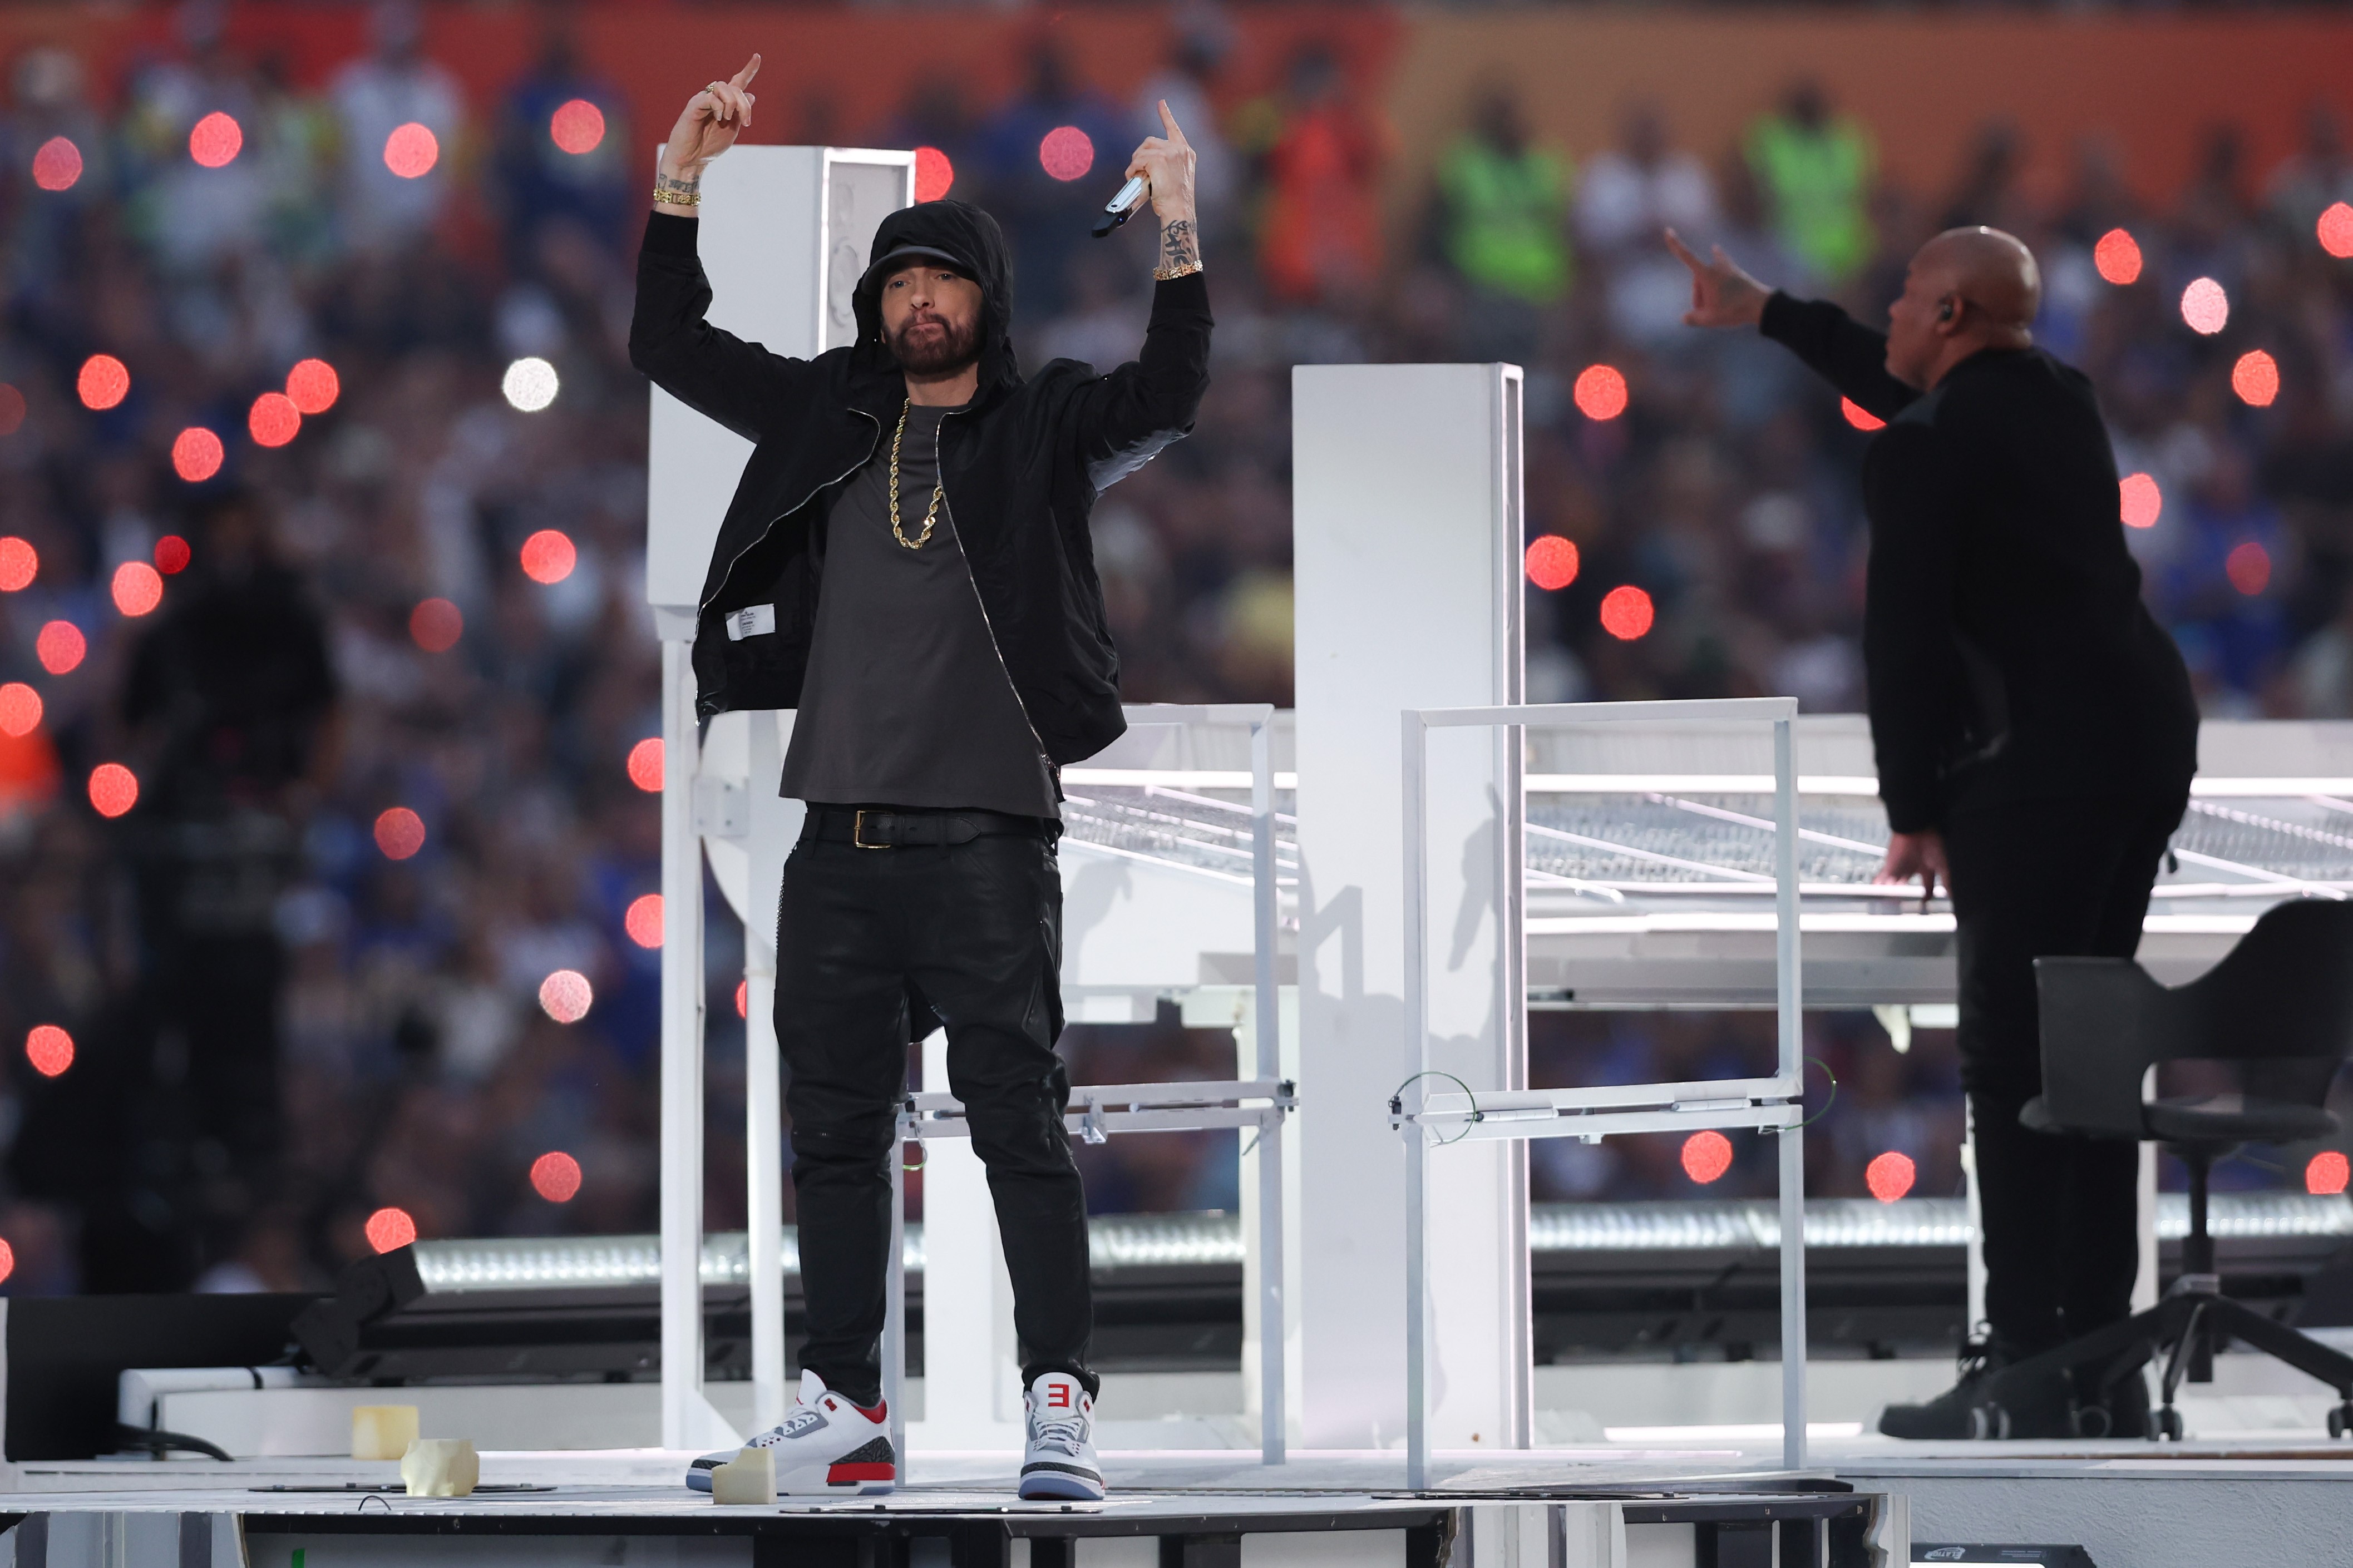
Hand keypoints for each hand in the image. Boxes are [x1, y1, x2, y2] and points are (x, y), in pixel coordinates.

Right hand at [660, 54, 760, 178]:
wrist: (691, 160)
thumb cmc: (709, 147)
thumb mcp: (732, 130)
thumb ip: (741, 113)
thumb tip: (752, 95)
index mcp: (725, 104)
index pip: (738, 82)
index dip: (748, 70)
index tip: (757, 57)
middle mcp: (714, 98)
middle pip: (735, 87)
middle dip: (745, 104)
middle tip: (746, 122)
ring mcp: (703, 100)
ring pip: (723, 87)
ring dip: (732, 104)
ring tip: (727, 119)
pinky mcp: (694, 105)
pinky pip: (710, 97)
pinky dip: (719, 107)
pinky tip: (718, 119)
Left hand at [1128, 99, 1197, 224]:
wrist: (1179, 210)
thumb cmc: (1175, 201)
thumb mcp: (1174, 178)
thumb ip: (1165, 166)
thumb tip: (1144, 166)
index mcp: (1186, 153)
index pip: (1174, 129)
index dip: (1166, 115)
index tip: (1161, 103)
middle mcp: (1180, 149)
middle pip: (1150, 141)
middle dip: (1141, 155)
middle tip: (1139, 171)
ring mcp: (1170, 152)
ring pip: (1143, 151)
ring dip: (1136, 164)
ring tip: (1138, 178)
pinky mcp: (1159, 159)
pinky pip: (1138, 160)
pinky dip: (1133, 169)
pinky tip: (1136, 178)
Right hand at [1665, 227, 1769, 329]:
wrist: (1761, 305)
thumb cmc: (1734, 310)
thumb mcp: (1710, 320)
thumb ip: (1693, 319)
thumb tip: (1685, 317)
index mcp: (1707, 274)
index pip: (1686, 256)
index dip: (1675, 244)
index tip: (1668, 231)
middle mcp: (1716, 267)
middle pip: (1697, 281)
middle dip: (1699, 296)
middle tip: (1709, 311)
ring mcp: (1727, 267)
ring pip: (1708, 280)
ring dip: (1708, 292)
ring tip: (1720, 304)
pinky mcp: (1734, 271)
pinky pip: (1721, 264)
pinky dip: (1716, 260)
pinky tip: (1715, 248)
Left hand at [1875, 829, 1950, 902]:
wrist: (1918, 830)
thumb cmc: (1933, 844)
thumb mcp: (1943, 866)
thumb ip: (1947, 882)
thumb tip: (1953, 896)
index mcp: (1927, 867)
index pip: (1927, 884)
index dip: (1927, 894)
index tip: (1925, 902)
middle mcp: (1913, 866)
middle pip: (1907, 881)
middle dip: (1904, 891)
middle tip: (1901, 903)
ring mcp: (1901, 866)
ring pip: (1894, 881)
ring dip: (1891, 890)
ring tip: (1887, 902)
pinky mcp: (1890, 865)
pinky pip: (1882, 877)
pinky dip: (1878, 884)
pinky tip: (1876, 890)